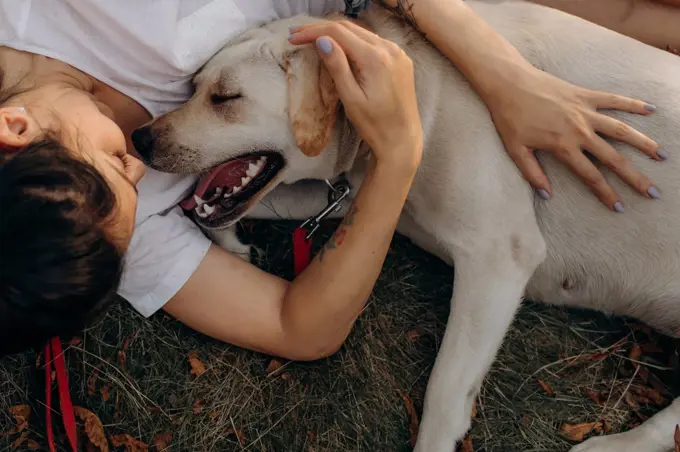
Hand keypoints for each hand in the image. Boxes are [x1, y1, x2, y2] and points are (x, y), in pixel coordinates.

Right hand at [289, 21, 422, 174]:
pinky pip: (374, 42)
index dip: (313, 32)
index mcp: (375, 58)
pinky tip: (340, 46)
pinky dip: (354, 41)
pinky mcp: (401, 60)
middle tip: (297, 33)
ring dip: (337, 33)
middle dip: (322, 28)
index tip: (294, 37)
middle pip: (349, 28)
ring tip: (314, 37)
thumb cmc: (375, 125)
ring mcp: (398, 53)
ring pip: (361, 33)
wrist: (402, 139)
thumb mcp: (351, 98)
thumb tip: (322, 40)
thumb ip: (337, 67)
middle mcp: (389, 49)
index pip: (338, 33)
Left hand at [487, 63, 663, 210]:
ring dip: (643, 143)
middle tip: (652, 191)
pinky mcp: (585, 95)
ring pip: (621, 130)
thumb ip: (532, 173)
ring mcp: (585, 111)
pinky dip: (633, 104)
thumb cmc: (510, 118)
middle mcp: (579, 130)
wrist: (509, 84)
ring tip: (662, 155)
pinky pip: (614, 100)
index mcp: (563, 146)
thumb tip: (546, 195)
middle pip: (613, 158)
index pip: (590, 175)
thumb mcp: (516, 150)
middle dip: (634, 176)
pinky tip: (651, 109)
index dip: (606, 193)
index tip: (619, 207)